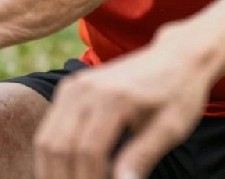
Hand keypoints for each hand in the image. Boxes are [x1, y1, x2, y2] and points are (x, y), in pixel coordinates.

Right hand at [34, 27, 217, 178]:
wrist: (176, 57)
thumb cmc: (178, 95)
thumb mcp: (170, 129)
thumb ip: (142, 157)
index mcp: (113, 99)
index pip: (88, 152)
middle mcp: (85, 89)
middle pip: (58, 147)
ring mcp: (73, 86)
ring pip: (46, 140)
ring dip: (51, 171)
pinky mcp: (69, 88)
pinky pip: (48, 129)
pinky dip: (52, 156)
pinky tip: (67, 173)